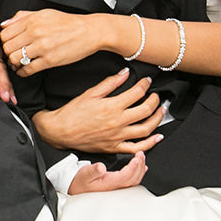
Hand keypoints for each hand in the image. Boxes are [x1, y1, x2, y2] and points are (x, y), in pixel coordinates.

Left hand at [0, 8, 104, 75]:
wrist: (89, 31)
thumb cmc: (68, 23)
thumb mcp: (44, 13)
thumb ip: (22, 17)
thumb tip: (4, 24)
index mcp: (32, 20)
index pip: (5, 33)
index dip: (4, 41)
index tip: (9, 44)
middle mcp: (35, 33)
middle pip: (7, 47)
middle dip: (8, 53)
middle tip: (13, 55)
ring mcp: (42, 47)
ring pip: (15, 59)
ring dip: (15, 64)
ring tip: (19, 63)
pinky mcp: (50, 60)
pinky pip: (28, 70)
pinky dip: (23, 73)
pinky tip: (25, 70)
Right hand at [32, 70, 163, 154]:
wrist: (60, 131)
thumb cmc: (73, 112)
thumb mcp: (91, 93)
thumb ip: (110, 83)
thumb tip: (125, 73)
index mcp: (112, 106)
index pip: (137, 93)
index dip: (145, 85)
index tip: (147, 82)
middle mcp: (118, 122)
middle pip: (146, 110)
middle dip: (155, 101)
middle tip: (156, 96)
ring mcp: (118, 137)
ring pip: (146, 129)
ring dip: (157, 119)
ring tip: (160, 111)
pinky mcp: (115, 147)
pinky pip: (137, 148)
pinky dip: (150, 143)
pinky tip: (157, 137)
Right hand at [68, 152, 146, 194]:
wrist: (74, 186)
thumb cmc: (79, 180)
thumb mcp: (84, 173)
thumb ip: (93, 170)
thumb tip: (101, 167)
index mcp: (108, 184)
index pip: (126, 176)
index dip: (133, 167)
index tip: (137, 156)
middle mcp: (114, 187)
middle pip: (133, 179)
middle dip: (139, 166)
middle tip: (141, 153)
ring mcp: (116, 187)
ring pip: (134, 180)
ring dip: (140, 169)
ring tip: (142, 158)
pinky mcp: (116, 185)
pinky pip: (131, 181)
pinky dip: (138, 173)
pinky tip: (140, 167)